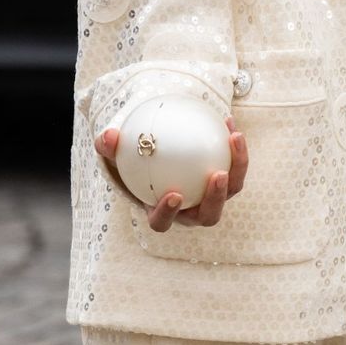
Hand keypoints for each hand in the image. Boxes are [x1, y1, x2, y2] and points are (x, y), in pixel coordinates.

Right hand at [93, 115, 248, 232]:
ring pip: (230, 190)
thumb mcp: (120, 155)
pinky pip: (236, 165)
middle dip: (215, 198)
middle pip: (208, 215)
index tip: (173, 195)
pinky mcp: (228, 181)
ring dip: (237, 167)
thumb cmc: (136, 162)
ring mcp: (212, 198)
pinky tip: (229, 122)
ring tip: (234, 139)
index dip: (168, 213)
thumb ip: (111, 148)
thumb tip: (108, 136)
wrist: (161, 159)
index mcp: (163, 213)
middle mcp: (191, 211)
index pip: (162, 222)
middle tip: (217, 174)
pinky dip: (235, 146)